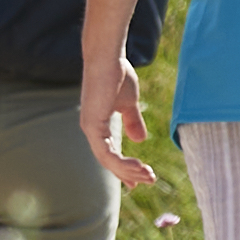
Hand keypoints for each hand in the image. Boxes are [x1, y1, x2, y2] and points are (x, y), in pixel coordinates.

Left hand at [82, 55, 151, 182]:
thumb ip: (132, 121)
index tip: (138, 181)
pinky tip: (138, 167)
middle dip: (129, 174)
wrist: (109, 58)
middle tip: (149, 180)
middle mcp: (91, 130)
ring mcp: (90, 129)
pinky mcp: (92, 126)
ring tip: (148, 175)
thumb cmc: (117, 75)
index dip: (124, 168)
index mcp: (98, 126)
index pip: (109, 154)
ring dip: (129, 171)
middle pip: (109, 161)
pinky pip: (107, 153)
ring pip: (108, 161)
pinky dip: (122, 163)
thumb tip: (140, 140)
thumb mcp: (129, 103)